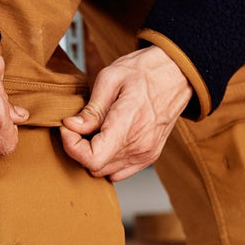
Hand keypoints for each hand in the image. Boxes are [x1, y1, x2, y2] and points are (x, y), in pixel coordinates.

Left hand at [60, 46, 191, 181]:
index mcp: (128, 124)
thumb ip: (91, 109)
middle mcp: (139, 145)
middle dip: (79, 148)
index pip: (93, 159)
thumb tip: (72, 126)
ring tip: (94, 131)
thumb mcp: (110, 78)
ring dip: (92, 155)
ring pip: (105, 172)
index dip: (72, 147)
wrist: (175, 74)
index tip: (69, 128)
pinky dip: (107, 161)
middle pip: (95, 167)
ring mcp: (146, 154)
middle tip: (78, 125)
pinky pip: (119, 172)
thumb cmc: (145, 71)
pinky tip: (107, 140)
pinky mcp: (148, 157)